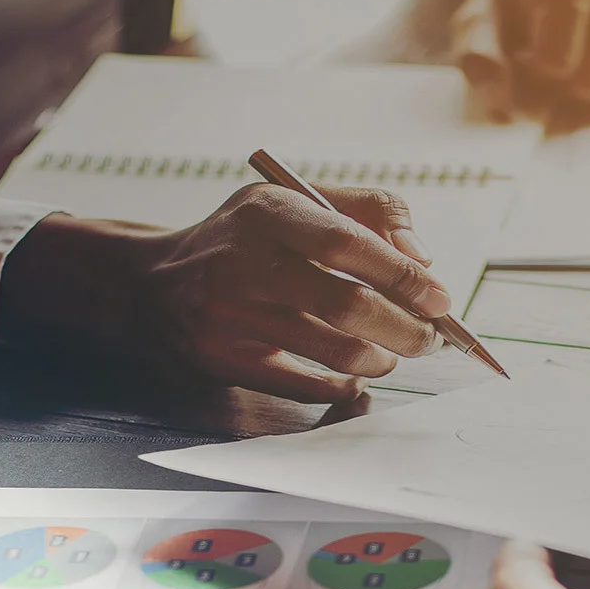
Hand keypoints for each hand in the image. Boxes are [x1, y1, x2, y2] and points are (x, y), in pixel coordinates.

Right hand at [3, 185, 447, 403]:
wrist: (151, 285)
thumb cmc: (241, 240)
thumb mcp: (289, 202)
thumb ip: (365, 212)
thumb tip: (422, 258)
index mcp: (266, 212)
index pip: (348, 242)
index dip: (403, 274)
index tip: (439, 297)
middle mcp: (244, 261)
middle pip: (348, 305)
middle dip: (404, 329)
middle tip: (429, 339)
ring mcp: (230, 315)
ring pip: (332, 351)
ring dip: (378, 360)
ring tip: (390, 355)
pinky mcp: (222, 359)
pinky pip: (301, 384)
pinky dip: (339, 386)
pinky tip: (351, 378)